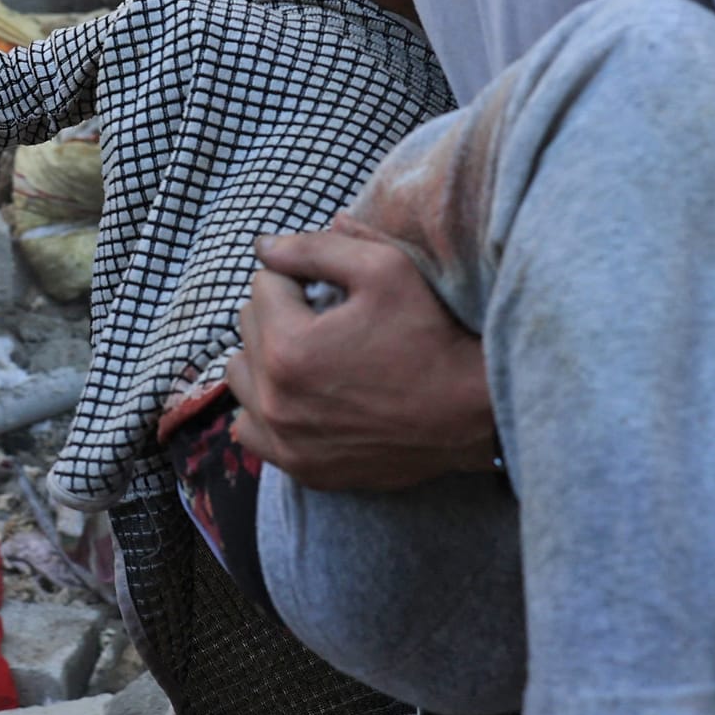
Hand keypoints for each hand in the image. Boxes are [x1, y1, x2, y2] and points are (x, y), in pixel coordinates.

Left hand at [227, 227, 498, 489]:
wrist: (474, 415)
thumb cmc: (432, 334)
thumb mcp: (384, 267)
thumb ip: (314, 247)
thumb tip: (262, 247)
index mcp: (289, 347)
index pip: (263, 284)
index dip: (301, 277)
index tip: (336, 291)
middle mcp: (276, 400)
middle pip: (248, 327)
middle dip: (281, 313)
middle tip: (330, 320)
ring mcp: (286, 441)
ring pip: (241, 376)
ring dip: (265, 357)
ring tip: (311, 354)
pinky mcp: (302, 468)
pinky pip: (250, 429)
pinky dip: (266, 407)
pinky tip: (301, 396)